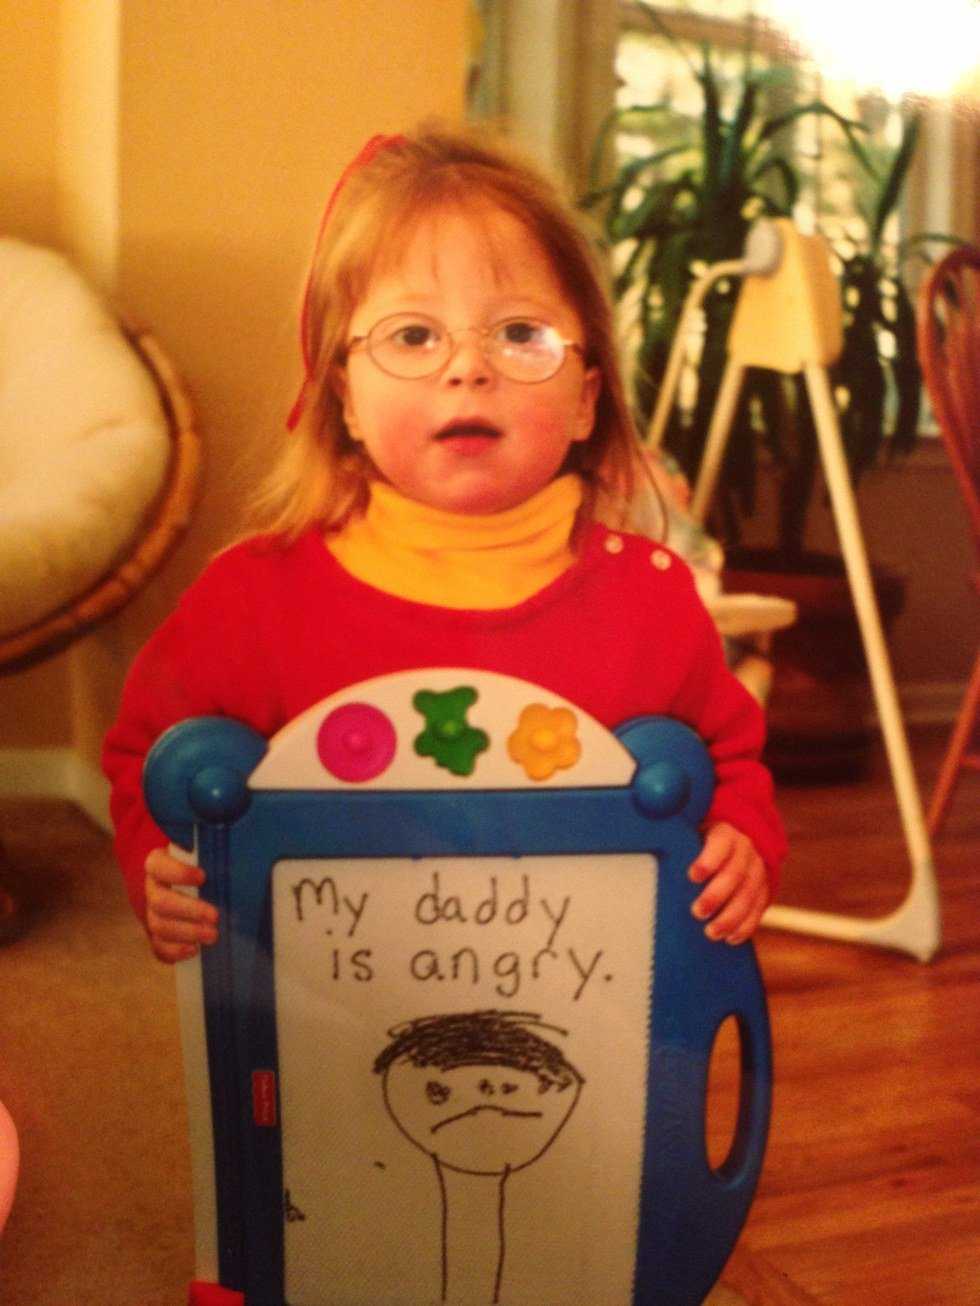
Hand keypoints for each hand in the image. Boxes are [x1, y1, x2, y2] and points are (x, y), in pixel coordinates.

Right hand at [144, 848, 219, 963]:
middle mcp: (154, 889)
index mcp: (161, 865)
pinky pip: (160, 947)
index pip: (158, 865)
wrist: (204, 890)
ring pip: (159, 926)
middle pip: (160, 901)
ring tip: (212, 935)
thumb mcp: (213, 860)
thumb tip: (239, 865)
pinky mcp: (159, 936)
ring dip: (187, 932)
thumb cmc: (210, 869)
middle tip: (215, 916)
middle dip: (189, 910)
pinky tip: (195, 949)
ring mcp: (153, 913)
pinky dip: (176, 950)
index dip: (177, 872)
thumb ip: (218, 861)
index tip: (203, 877)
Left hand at [688, 822, 768, 944]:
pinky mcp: (764, 889)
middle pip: (735, 874)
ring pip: (749, 895)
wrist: (732, 843)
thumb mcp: (689, 834)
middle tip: (697, 912)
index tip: (692, 876)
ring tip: (711, 933)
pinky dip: (746, 926)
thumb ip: (676, 843)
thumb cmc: (698, 841)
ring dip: (731, 917)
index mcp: (726, 833)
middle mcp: (746, 850)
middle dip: (716, 895)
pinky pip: (758, 909)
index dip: (708, 860)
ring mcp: (758, 870)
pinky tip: (730, 938)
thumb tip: (650, 850)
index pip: (720, 844)